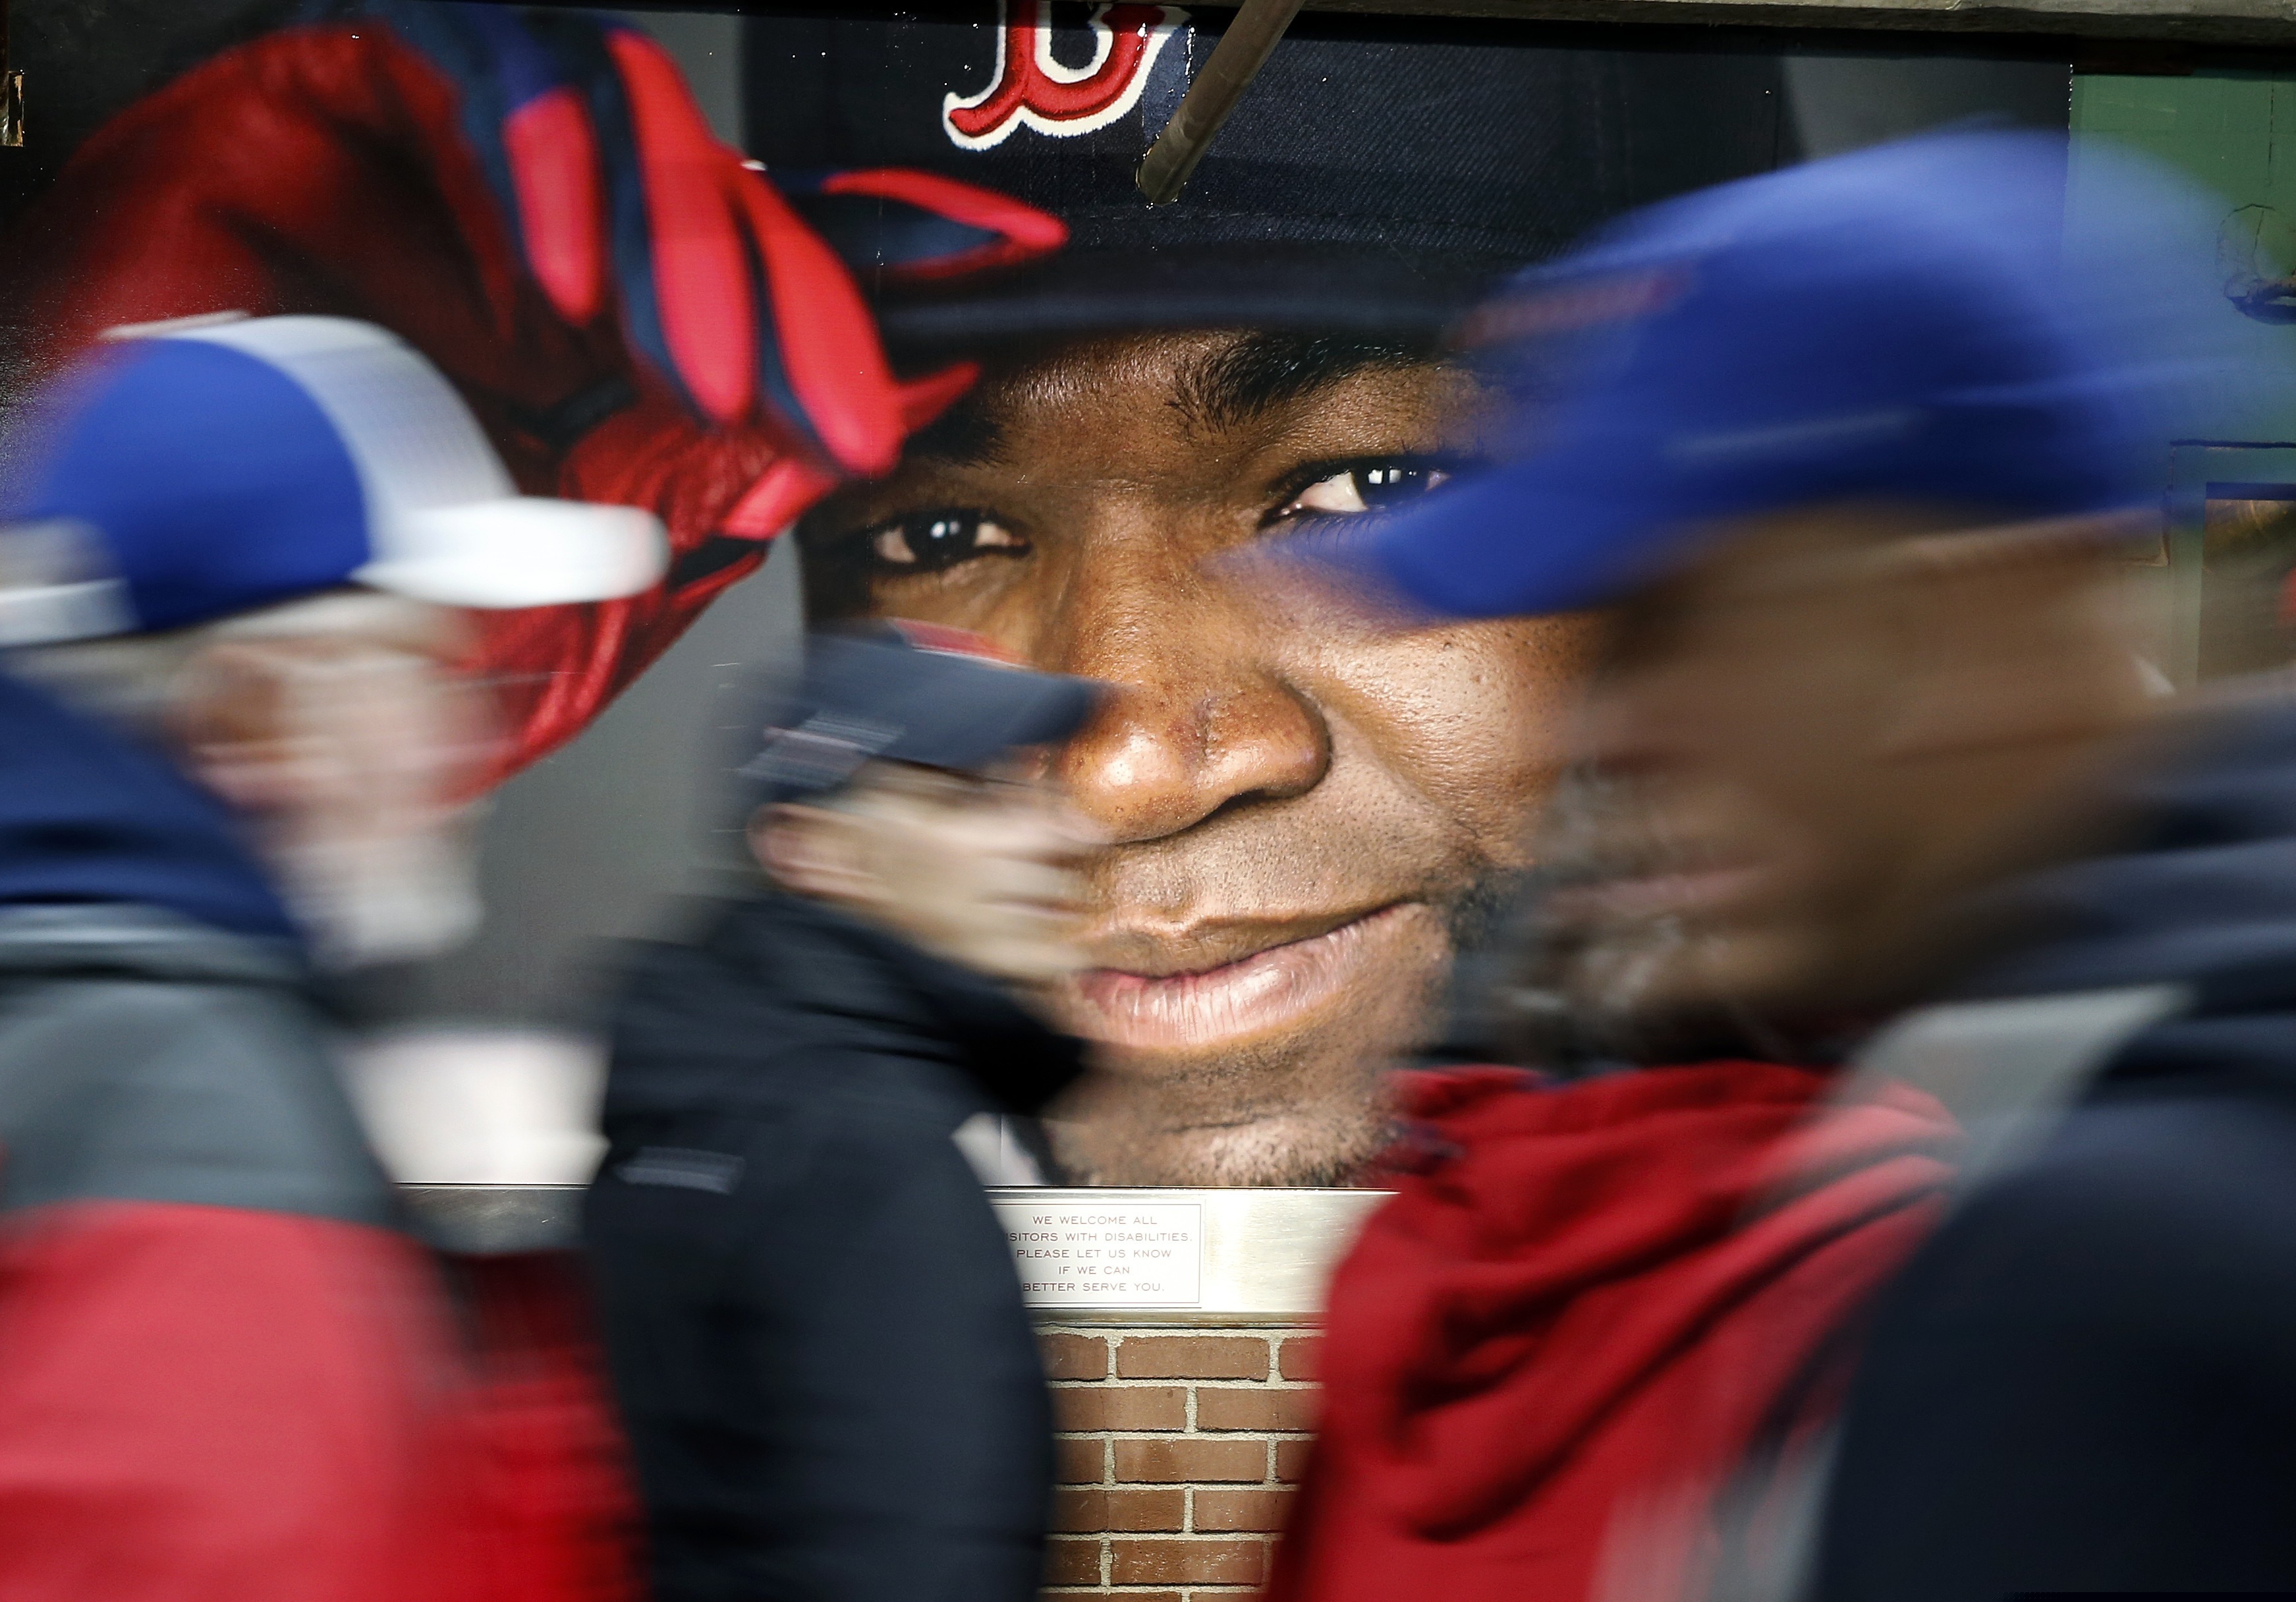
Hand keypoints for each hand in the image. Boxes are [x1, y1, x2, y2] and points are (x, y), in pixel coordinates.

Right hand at [9, 5, 1065, 769]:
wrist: (133, 591)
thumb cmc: (313, 596)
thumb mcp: (557, 591)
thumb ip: (692, 512)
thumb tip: (829, 447)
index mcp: (594, 340)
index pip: (766, 268)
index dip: (882, 259)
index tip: (995, 278)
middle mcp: (540, 233)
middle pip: (725, 201)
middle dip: (810, 304)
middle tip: (854, 402)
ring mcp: (451, 154)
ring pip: (631, 122)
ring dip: (693, 249)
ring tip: (703, 368)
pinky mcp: (348, 79)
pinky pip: (482, 60)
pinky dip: (539, 160)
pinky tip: (561, 282)